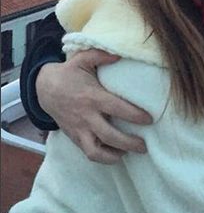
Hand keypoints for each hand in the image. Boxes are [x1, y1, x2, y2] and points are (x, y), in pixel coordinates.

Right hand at [37, 50, 152, 163]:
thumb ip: (101, 55)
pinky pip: (88, 153)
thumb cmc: (69, 73)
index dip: (134, 115)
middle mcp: (86, 116)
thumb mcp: (83, 59)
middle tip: (145, 146)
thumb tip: (120, 55)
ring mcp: (79, 129)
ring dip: (115, 156)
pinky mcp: (74, 138)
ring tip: (131, 153)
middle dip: (129, 143)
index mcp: (92, 97)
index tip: (150, 120)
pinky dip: (103, 157)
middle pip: (110, 135)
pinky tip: (117, 155)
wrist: (44, 89)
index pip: (117, 108)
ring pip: (96, 151)